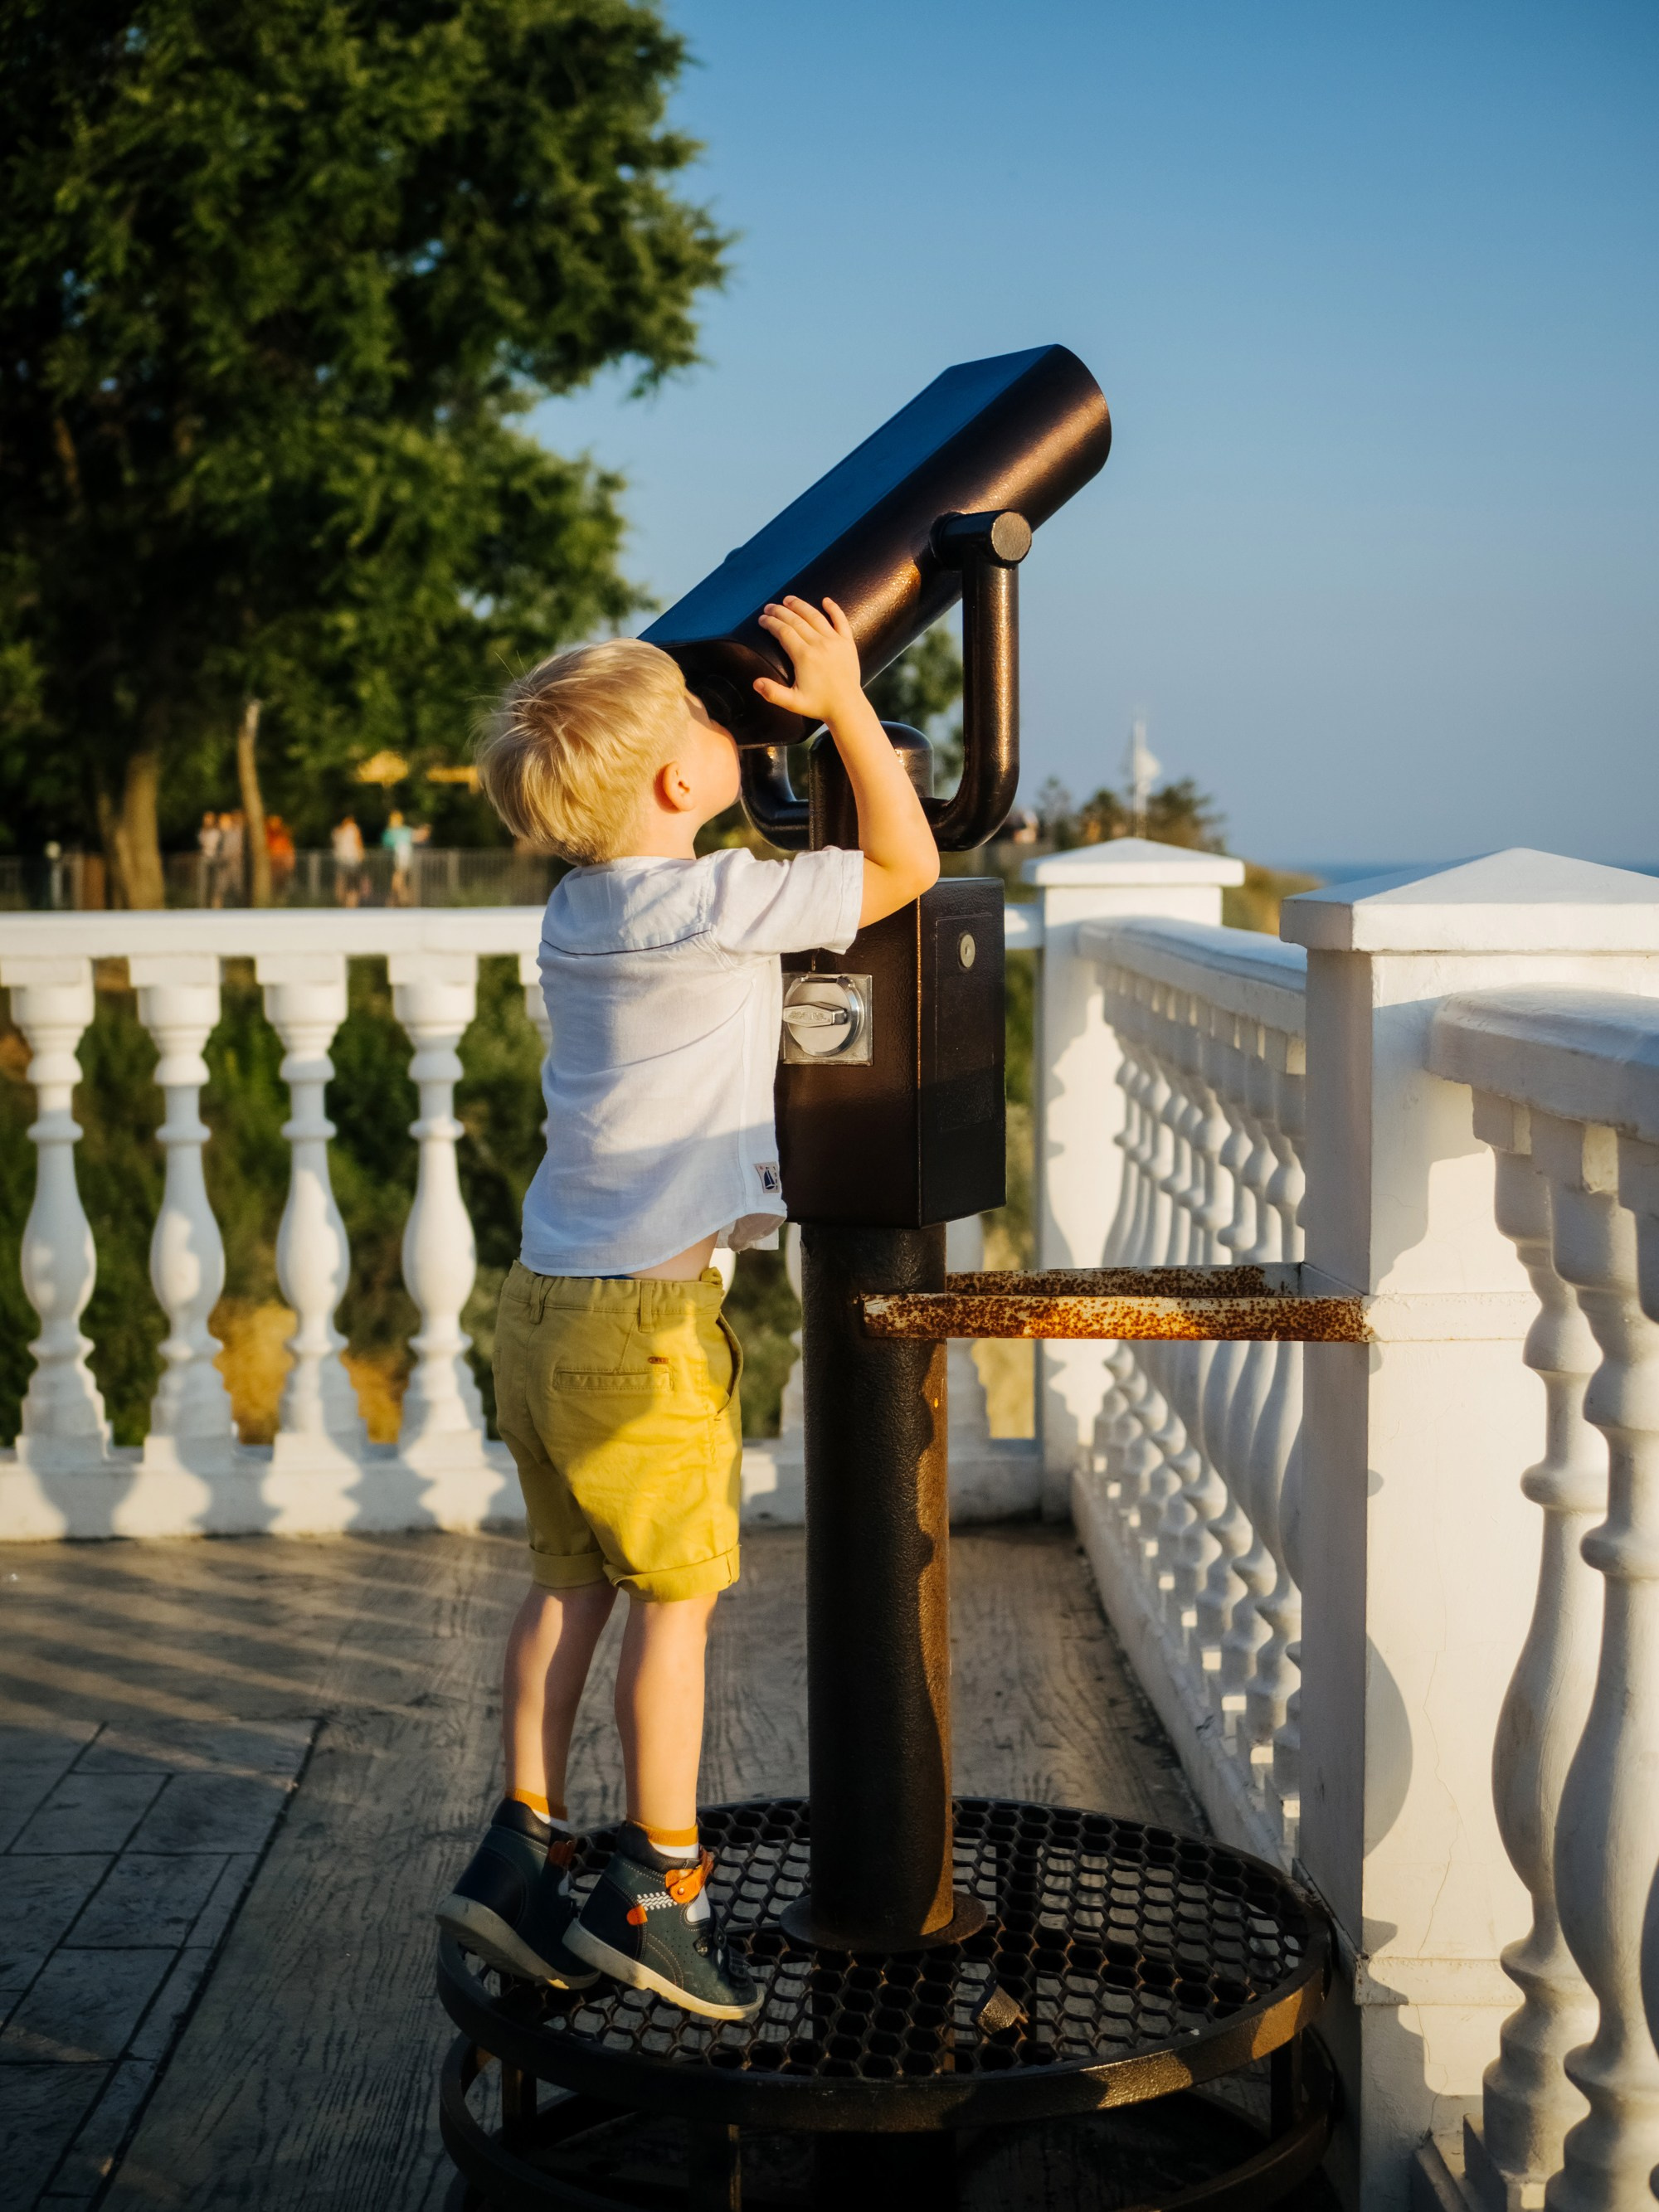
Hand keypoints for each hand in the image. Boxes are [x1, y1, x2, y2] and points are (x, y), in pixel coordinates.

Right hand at [753, 597, 863, 722]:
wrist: (847, 707)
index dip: (771, 623)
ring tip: (788, 599)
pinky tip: (826, 600)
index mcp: (804, 656)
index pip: (783, 631)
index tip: (762, 619)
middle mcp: (819, 644)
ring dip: (800, 605)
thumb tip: (755, 683)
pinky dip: (834, 609)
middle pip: (796, 620)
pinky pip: (841, 621)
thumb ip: (773, 693)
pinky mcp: (848, 643)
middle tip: (770, 607)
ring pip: (815, 616)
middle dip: (780, 611)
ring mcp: (835, 642)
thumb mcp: (793, 702)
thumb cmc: (819, 705)